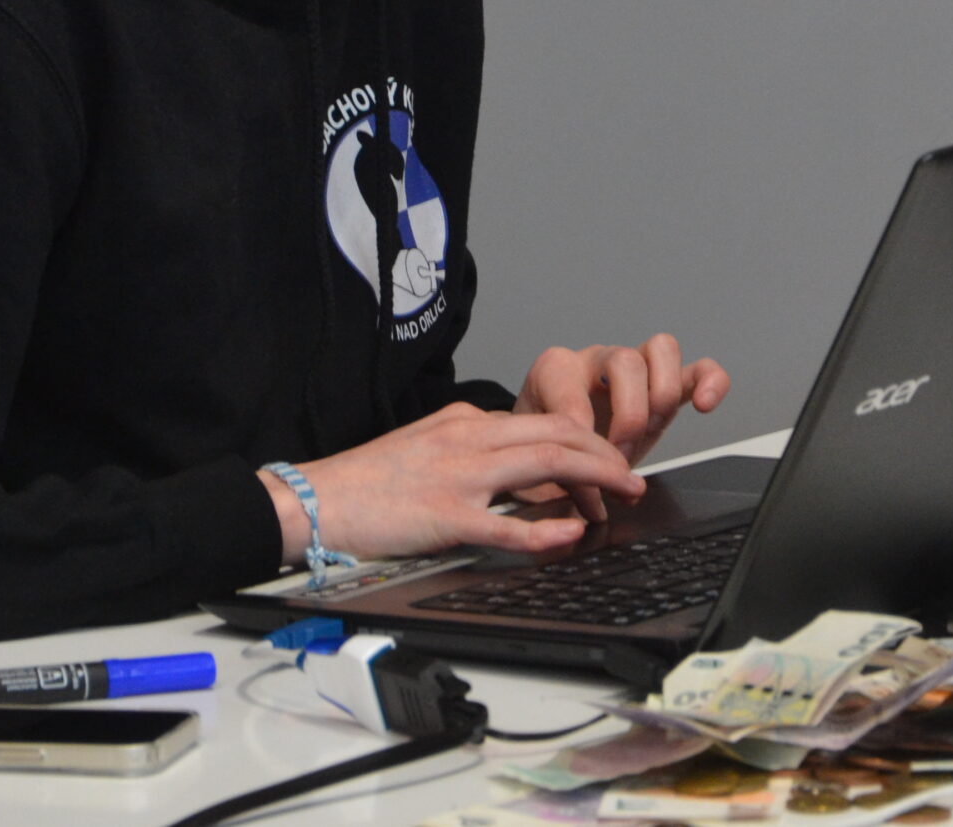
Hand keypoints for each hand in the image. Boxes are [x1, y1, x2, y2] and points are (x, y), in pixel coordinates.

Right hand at [259, 402, 645, 562]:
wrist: (318, 499)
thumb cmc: (368, 481)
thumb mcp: (428, 445)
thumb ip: (472, 450)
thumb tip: (514, 463)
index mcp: (466, 421)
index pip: (545, 419)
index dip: (588, 438)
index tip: (611, 457)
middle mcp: (470, 438)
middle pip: (559, 432)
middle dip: (607, 451)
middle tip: (634, 475)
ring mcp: (460, 476)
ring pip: (547, 463)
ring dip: (597, 476)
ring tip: (626, 493)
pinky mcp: (446, 516)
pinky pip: (508, 523)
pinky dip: (548, 529)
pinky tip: (573, 534)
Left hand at [513, 333, 728, 517]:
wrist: (553, 446)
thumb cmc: (546, 449)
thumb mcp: (540, 462)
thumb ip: (560, 480)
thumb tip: (590, 505)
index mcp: (555, 370)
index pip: (573, 390)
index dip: (582, 435)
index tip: (582, 469)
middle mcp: (596, 359)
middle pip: (625, 362)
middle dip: (628, 417)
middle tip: (620, 457)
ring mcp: (634, 367)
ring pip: (662, 350)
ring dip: (660, 399)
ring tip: (650, 433)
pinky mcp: (666, 384)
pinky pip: (699, 368)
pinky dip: (710, 382)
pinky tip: (705, 405)